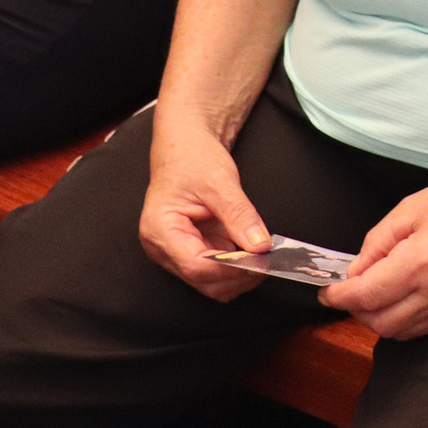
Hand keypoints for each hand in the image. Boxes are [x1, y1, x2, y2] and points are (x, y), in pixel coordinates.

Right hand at [140, 114, 274, 299]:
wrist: (185, 146)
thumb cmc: (192, 157)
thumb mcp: (220, 182)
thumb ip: (240, 216)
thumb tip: (259, 246)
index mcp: (160, 230)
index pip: (196, 266)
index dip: (231, 269)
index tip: (260, 261)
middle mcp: (162, 247)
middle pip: (203, 280)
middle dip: (237, 274)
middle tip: (267, 259)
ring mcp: (175, 252)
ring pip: (210, 282)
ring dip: (238, 273)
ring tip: (262, 254)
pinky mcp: (190, 250)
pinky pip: (214, 270)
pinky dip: (235, 266)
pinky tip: (251, 251)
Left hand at [321, 163, 427, 338]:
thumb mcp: (412, 208)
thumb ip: (377, 242)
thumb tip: (356, 271)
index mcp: (420, 263)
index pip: (364, 296)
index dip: (338, 297)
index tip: (327, 292)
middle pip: (379, 323)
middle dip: (357, 310)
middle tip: (351, 289)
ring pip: (400, 332)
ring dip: (380, 318)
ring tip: (377, 293)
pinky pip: (424, 328)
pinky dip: (404, 320)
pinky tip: (403, 298)